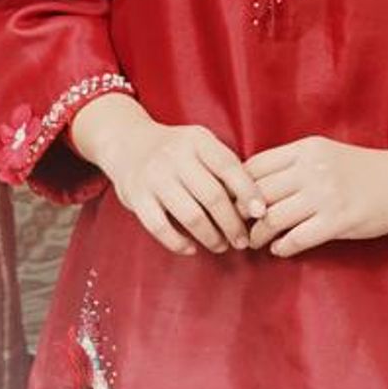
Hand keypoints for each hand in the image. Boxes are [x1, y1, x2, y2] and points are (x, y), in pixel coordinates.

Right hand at [69, 94, 265, 257]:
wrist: (127, 142)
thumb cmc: (176, 151)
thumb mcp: (200, 145)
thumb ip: (223, 167)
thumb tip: (255, 205)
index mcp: (197, 140)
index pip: (229, 167)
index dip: (248, 192)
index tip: (261, 214)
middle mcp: (175, 155)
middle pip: (213, 196)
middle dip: (232, 224)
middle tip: (242, 240)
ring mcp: (154, 176)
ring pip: (190, 215)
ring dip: (211, 237)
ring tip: (221, 245)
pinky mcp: (136, 196)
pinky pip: (160, 227)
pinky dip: (179, 243)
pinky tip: (191, 248)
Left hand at [247, 136, 387, 254]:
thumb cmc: (363, 170)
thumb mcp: (325, 154)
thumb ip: (294, 165)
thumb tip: (254, 185)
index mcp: (306, 149)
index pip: (255, 166)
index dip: (236, 186)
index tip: (231, 201)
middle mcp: (312, 169)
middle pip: (258, 193)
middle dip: (240, 213)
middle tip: (234, 226)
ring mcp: (325, 195)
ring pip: (273, 217)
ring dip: (258, 234)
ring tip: (254, 241)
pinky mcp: (339, 221)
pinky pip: (297, 238)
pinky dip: (283, 246)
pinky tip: (279, 249)